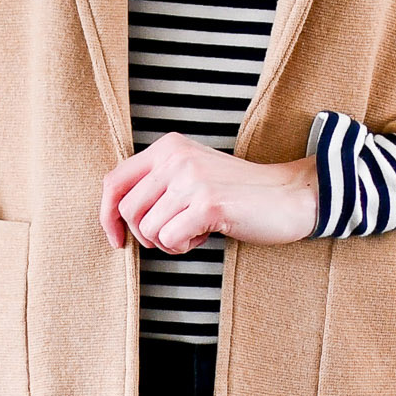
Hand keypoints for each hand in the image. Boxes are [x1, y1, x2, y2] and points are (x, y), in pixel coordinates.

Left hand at [101, 134, 319, 253]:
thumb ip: (158, 184)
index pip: (113, 181)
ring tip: (195, 232)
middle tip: (173, 236)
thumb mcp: (192, 174)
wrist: (288, 196)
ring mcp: (192, 179)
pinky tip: (205, 235)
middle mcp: (175, 158)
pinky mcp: (208, 204)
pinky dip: (184, 248)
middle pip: (128, 211)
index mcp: (167, 147)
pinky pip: (171, 240)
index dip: (107, 215)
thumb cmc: (238, 193)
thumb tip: (115, 215)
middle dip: (145, 235)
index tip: (117, 239)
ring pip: (149, 230)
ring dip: (169, 243)